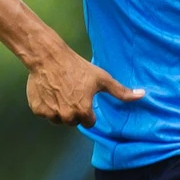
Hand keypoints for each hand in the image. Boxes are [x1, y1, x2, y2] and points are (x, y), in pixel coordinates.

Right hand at [25, 44, 143, 126]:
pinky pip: (44, 113)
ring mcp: (50, 114)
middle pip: (73, 121)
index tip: (85, 97)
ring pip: (58, 119)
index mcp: (83, 112)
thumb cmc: (78, 67)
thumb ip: (121, 92)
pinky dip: (46, 105)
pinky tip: (50, 91)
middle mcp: (66, 116)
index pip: (89, 122)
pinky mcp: (37, 110)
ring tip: (61, 92)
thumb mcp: (102, 79)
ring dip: (60, 110)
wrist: (48, 58)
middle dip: (74, 111)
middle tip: (72, 93)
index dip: (88, 110)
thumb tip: (142, 96)